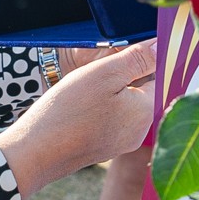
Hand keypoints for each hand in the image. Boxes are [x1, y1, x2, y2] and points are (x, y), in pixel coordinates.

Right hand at [0, 41, 158, 197]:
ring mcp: (123, 141)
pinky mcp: (105, 146)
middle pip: (145, 90)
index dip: (149, 56)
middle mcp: (141, 131)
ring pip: (128, 104)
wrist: (35, 153)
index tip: (130, 49)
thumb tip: (163, 45)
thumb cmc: (68, 111)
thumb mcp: (104, 74)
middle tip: (103, 65)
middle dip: (129, 73)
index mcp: (147, 111)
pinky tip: (83, 102)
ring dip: (114, 89)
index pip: (162, 75)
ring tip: (88, 84)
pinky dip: (103, 105)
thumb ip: (137, 59)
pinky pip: (113, 118)